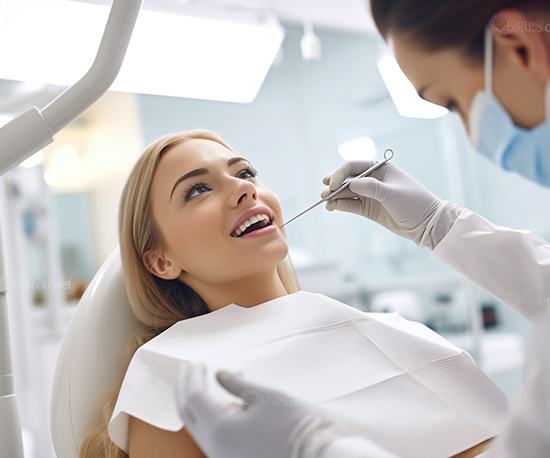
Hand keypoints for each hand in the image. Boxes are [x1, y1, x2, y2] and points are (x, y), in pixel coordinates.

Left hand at [176, 362, 335, 457]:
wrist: (316, 457)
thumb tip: (219, 375)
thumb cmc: (294, 426)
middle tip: (188, 370)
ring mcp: (223, 457)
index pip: (194, 398)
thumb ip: (237, 384)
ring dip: (200, 402)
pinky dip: (214, 415)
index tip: (196, 362)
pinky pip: (214, 436)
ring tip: (210, 380)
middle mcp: (215, 448)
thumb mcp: (265, 396)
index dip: (193, 377)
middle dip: (185, 389)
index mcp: (220, 429)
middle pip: (188, 415)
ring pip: (200, 427)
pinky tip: (229, 402)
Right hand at [321, 160, 447, 247]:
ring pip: (347, 193)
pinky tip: (332, 207)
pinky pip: (351, 205)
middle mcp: (373, 180)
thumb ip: (370, 187)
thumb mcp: (392, 193)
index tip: (332, 184)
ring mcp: (370, 195)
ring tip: (325, 202)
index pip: (354, 166)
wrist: (426, 224)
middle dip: (334, 185)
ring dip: (335, 196)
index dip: (340, 173)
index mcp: (380, 168)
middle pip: (347, 179)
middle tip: (324, 192)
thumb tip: (350, 184)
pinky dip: (341, 206)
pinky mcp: (369, 209)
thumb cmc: (414, 203)